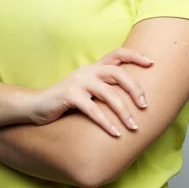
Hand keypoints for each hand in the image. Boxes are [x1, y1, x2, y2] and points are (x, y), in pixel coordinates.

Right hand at [31, 47, 152, 136]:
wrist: (36, 105)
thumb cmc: (66, 101)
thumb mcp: (87, 90)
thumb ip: (104, 88)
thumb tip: (132, 99)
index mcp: (94, 67)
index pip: (118, 53)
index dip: (135, 55)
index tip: (152, 63)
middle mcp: (88, 70)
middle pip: (118, 73)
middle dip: (135, 89)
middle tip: (145, 106)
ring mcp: (78, 81)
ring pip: (108, 93)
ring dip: (124, 112)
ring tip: (133, 127)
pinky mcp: (69, 95)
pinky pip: (93, 109)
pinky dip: (106, 122)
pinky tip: (115, 134)